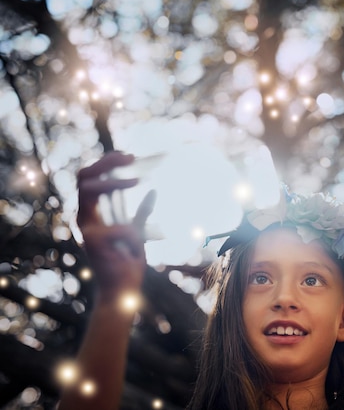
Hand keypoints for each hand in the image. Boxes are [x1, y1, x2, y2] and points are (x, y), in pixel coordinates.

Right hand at [77, 152, 155, 299]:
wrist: (122, 292)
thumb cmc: (126, 262)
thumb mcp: (137, 231)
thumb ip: (142, 212)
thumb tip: (154, 190)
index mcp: (93, 214)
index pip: (90, 179)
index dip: (106, 163)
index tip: (129, 157)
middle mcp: (85, 218)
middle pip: (84, 176)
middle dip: (105, 162)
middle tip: (131, 157)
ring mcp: (86, 228)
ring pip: (89, 189)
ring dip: (114, 181)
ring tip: (137, 179)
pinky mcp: (93, 240)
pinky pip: (122, 227)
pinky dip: (134, 236)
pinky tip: (134, 251)